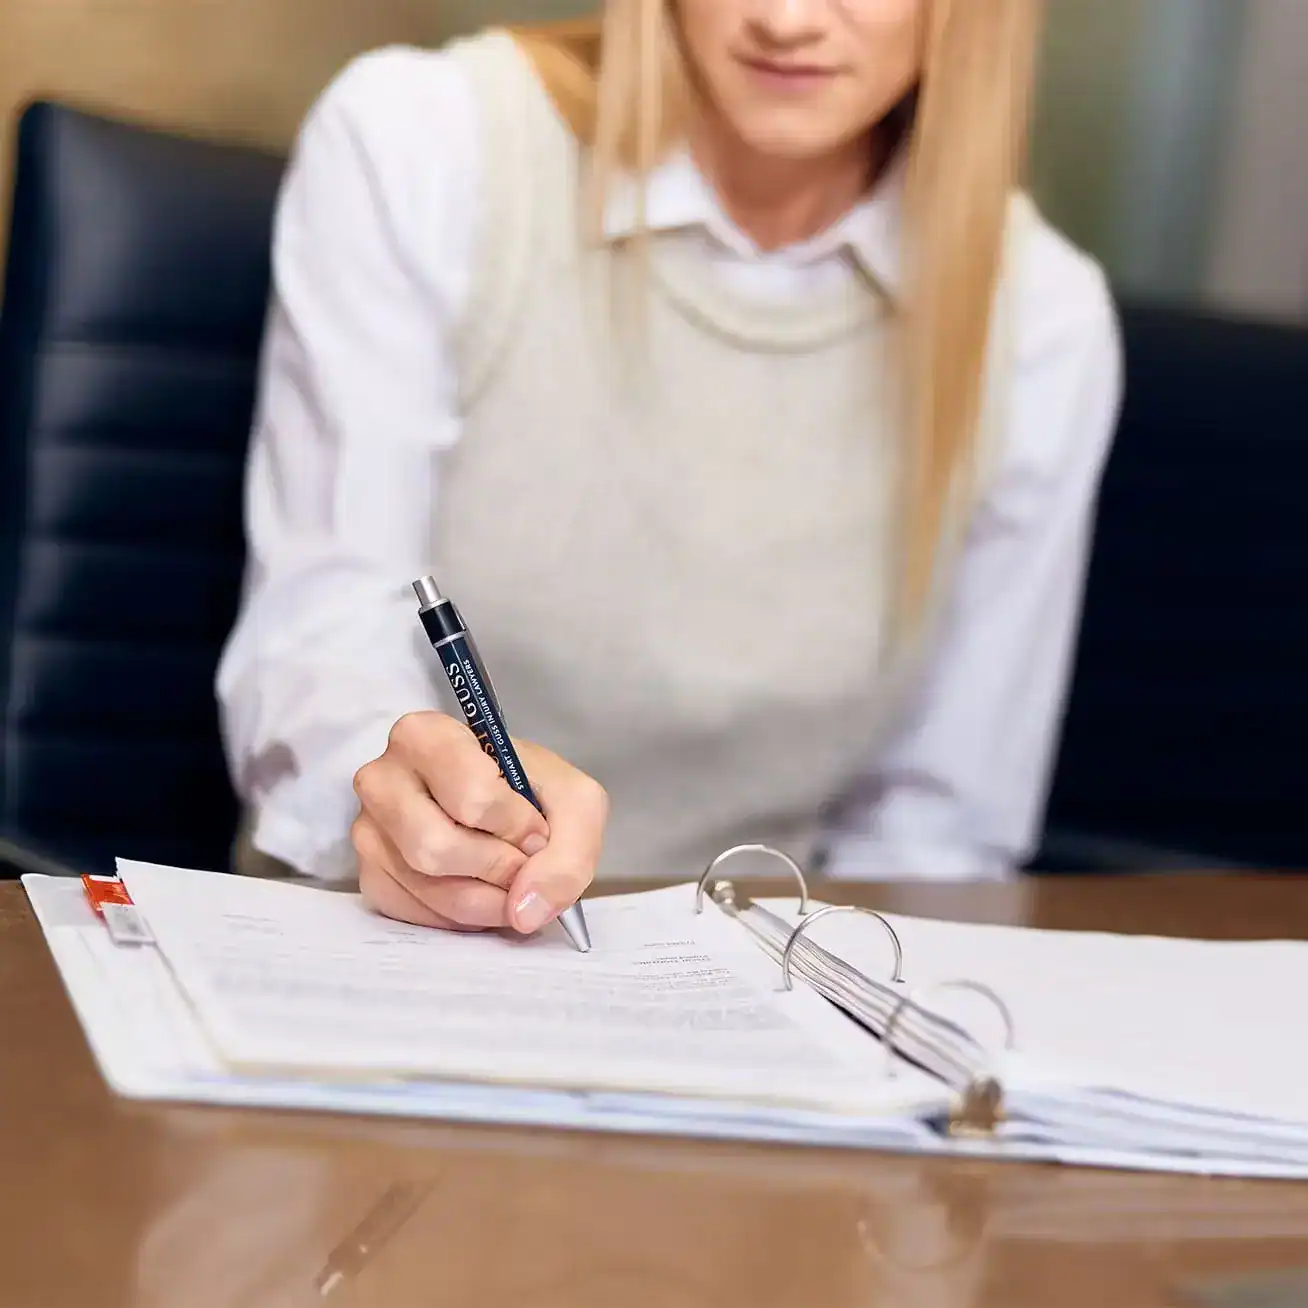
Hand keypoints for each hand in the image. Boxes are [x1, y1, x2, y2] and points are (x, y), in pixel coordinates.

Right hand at [351, 711, 606, 934]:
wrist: (505, 810)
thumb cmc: (530, 792)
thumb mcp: (575, 803)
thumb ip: (568, 852)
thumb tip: (526, 909)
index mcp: (425, 736)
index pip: (470, 796)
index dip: (515, 826)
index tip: (536, 829)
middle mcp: (382, 779)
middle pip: (435, 847)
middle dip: (496, 868)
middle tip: (523, 863)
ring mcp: (368, 830)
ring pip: (427, 887)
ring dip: (486, 900)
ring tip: (510, 881)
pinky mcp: (370, 876)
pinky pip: (415, 914)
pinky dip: (463, 917)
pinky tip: (481, 890)